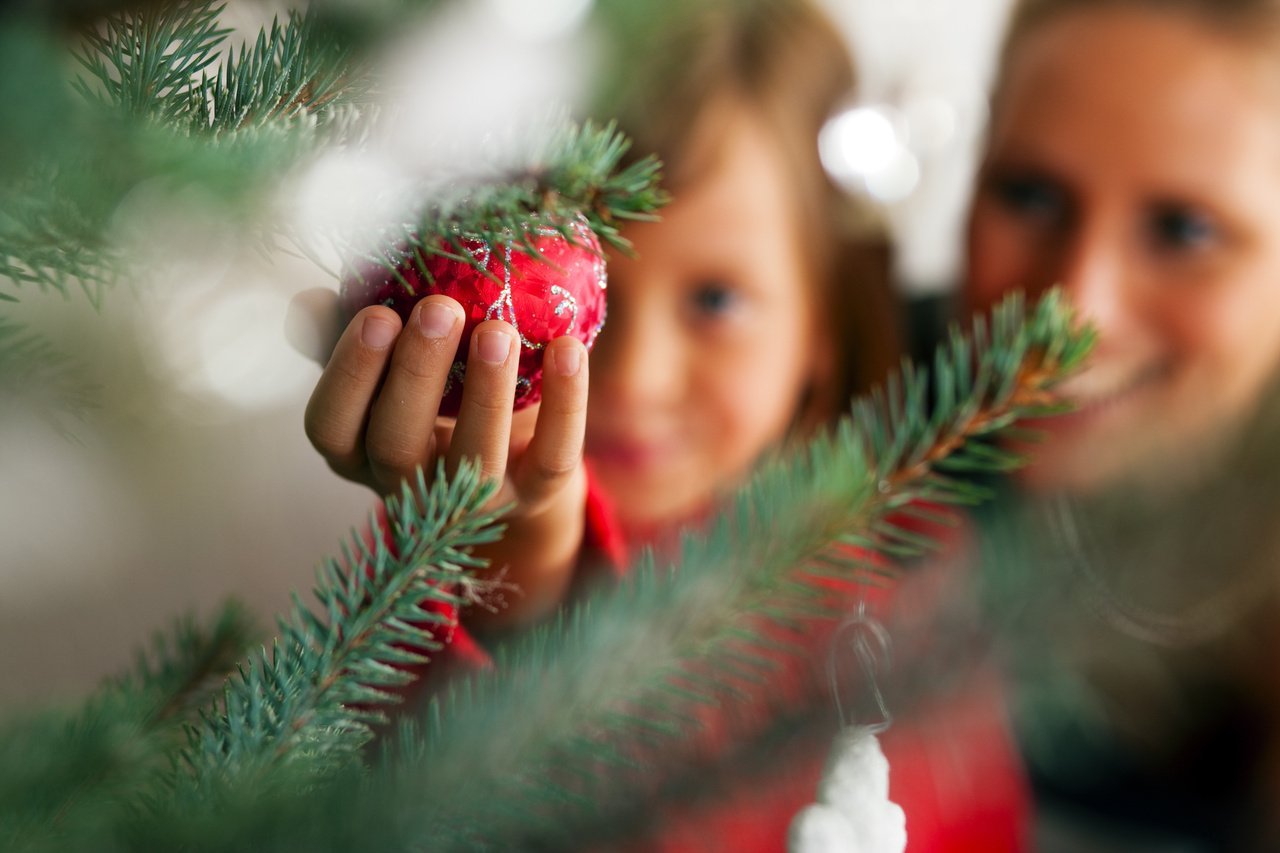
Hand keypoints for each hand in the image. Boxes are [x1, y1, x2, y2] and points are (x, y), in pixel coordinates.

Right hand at [295, 289, 589, 627]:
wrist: (512, 451)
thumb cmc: (432, 390)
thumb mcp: (386, 364)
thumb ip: (343, 331)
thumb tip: (308, 301)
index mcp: (357, 451)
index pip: (331, 426)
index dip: (349, 374)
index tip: (377, 313)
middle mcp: (407, 486)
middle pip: (397, 444)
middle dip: (416, 373)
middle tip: (439, 307)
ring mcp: (472, 502)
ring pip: (474, 460)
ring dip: (485, 392)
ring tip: (498, 329)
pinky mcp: (534, 496)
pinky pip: (551, 458)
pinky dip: (565, 405)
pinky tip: (567, 348)